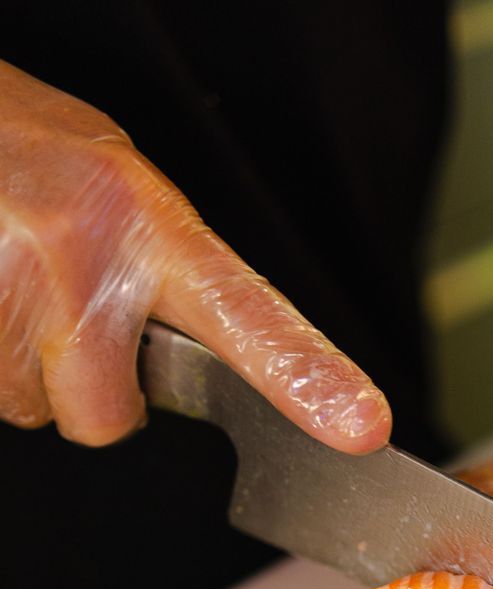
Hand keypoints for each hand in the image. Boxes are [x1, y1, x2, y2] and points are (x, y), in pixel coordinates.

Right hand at [0, 62, 389, 449]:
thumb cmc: (46, 162)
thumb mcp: (133, 206)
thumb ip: (180, 288)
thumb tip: (238, 376)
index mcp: (155, 227)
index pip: (250, 317)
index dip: (306, 379)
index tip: (362, 426)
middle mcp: (87, 255)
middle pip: (107, 417)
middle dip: (91, 394)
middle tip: (75, 324)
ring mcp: (12, 281)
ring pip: (33, 408)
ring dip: (28, 371)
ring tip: (18, 289)